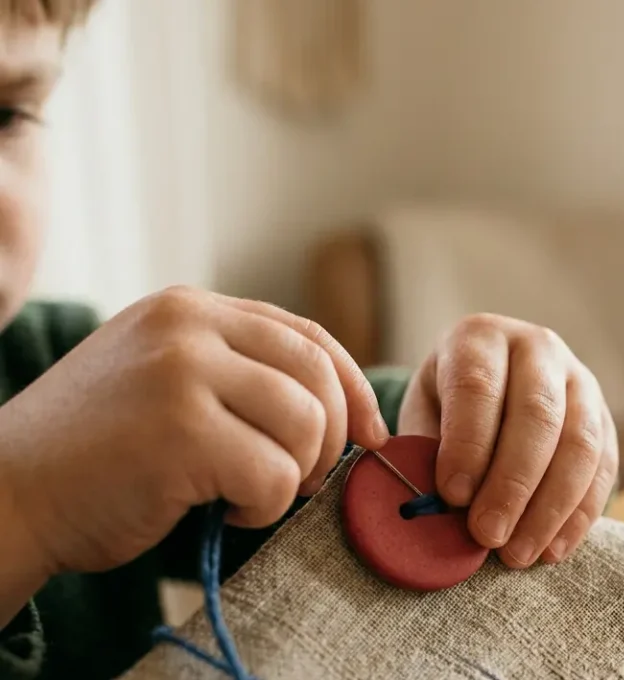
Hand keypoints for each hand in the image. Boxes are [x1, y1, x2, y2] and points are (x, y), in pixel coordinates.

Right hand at [0, 286, 388, 577]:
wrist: (7, 495)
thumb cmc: (95, 454)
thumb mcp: (165, 380)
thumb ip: (235, 370)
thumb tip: (342, 402)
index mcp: (188, 309)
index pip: (305, 335)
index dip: (350, 386)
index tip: (369, 433)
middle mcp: (187, 327)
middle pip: (314, 373)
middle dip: (331, 434)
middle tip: (304, 477)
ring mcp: (182, 373)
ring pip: (304, 422)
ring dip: (293, 474)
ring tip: (249, 493)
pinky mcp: (180, 430)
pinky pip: (273, 473)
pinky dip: (265, 505)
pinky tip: (225, 510)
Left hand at [397, 313, 617, 567]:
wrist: (491, 393)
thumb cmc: (446, 412)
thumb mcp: (424, 419)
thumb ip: (426, 457)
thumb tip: (432, 513)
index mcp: (481, 337)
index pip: (479, 386)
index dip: (468, 444)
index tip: (451, 496)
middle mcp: (538, 348)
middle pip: (538, 414)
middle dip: (512, 483)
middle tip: (487, 535)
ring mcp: (581, 381)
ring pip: (580, 444)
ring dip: (549, 508)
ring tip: (517, 554)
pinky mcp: (606, 420)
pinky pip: (604, 469)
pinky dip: (578, 516)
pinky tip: (551, 550)